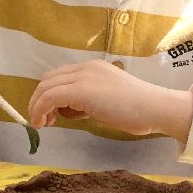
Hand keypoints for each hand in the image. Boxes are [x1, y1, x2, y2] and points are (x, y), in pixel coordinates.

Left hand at [28, 60, 192, 141]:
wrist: (155, 108)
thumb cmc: (139, 109)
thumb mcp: (109, 99)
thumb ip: (90, 99)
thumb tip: (73, 110)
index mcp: (93, 67)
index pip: (60, 77)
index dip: (49, 95)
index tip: (51, 114)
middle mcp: (85, 67)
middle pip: (48, 80)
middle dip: (39, 101)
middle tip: (44, 120)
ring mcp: (82, 77)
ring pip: (45, 88)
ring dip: (37, 107)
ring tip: (44, 124)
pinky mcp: (80, 90)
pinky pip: (49, 98)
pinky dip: (40, 110)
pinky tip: (44, 124)